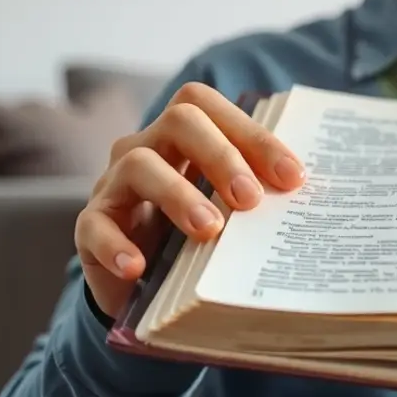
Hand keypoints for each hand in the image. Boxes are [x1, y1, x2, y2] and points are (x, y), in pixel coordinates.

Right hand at [74, 82, 305, 318]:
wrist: (143, 288)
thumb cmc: (194, 237)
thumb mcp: (227, 212)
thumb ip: (255, 196)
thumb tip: (306, 196)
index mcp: (183, 137)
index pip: (211, 108)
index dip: (253, 135)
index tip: (293, 177)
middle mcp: (146, 149)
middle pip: (179, 121)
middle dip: (221, 154)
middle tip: (251, 198)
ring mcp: (113, 185)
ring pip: (139, 165)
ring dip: (179, 194)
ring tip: (209, 230)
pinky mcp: (90, 228)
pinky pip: (95, 225)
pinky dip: (117, 246)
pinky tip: (139, 268)